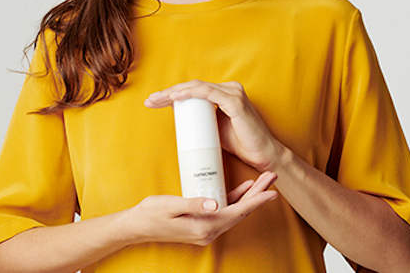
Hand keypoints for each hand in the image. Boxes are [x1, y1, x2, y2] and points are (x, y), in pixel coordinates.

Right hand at [121, 172, 278, 245]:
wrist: (138, 226)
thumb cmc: (151, 214)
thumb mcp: (171, 205)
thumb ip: (194, 204)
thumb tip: (215, 203)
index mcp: (204, 226)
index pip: (237, 212)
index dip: (256, 200)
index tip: (271, 191)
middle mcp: (209, 232)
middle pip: (241, 212)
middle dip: (258, 195)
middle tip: (271, 178)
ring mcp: (206, 230)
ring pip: (235, 212)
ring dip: (249, 197)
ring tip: (262, 182)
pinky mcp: (202, 225)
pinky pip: (225, 213)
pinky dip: (235, 201)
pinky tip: (242, 190)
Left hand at [144, 80, 288, 171]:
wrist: (262, 155)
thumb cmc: (240, 143)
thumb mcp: (213, 129)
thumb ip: (200, 120)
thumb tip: (179, 115)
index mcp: (224, 93)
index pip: (193, 89)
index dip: (172, 94)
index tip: (153, 102)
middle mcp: (229, 89)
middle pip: (192, 86)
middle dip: (168, 93)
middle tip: (150, 101)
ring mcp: (233, 93)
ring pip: (196, 87)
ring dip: (174, 93)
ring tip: (157, 100)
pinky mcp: (235, 102)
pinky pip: (208, 93)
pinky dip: (190, 93)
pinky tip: (175, 97)